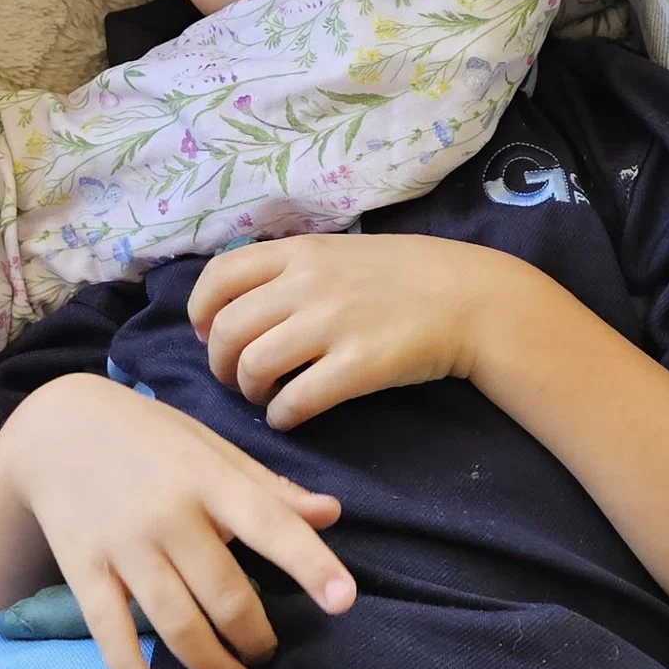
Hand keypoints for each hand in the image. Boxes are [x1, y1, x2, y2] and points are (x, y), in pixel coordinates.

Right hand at [0, 377, 352, 668]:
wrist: (56, 427)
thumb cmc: (148, 437)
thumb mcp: (210, 446)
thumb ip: (268, 487)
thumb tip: (331, 514)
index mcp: (208, 478)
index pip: (269, 523)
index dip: (309, 562)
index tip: (343, 600)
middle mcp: (169, 514)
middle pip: (225, 594)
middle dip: (255, 637)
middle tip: (266, 652)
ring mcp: (124, 545)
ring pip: (177, 623)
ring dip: (213, 666)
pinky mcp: (84, 570)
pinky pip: (111, 632)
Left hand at [190, 234, 514, 427]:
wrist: (468, 298)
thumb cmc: (400, 276)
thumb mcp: (337, 252)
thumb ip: (289, 270)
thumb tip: (234, 304)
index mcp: (299, 252)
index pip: (218, 276)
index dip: (200, 312)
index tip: (207, 334)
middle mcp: (307, 283)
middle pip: (227, 329)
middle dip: (219, 363)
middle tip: (235, 377)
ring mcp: (333, 324)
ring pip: (254, 366)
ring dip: (248, 390)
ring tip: (264, 396)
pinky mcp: (358, 366)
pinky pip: (296, 400)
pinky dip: (282, 415)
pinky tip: (290, 416)